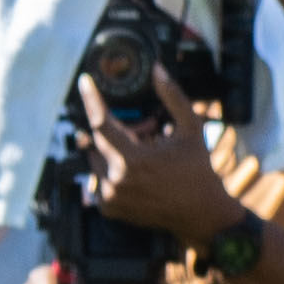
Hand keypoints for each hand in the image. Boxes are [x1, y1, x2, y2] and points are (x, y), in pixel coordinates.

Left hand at [74, 73, 250, 246]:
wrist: (200, 213)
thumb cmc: (197, 169)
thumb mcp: (191, 128)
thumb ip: (173, 96)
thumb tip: (157, 70)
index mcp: (132, 160)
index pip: (101, 123)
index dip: (91, 100)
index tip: (84, 82)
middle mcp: (115, 180)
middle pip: (99, 140)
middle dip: (120, 129)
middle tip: (147, 130)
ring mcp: (108, 197)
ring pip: (97, 158)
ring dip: (115, 150)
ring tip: (146, 151)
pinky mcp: (107, 208)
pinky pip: (98, 178)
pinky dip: (112, 169)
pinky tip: (139, 172)